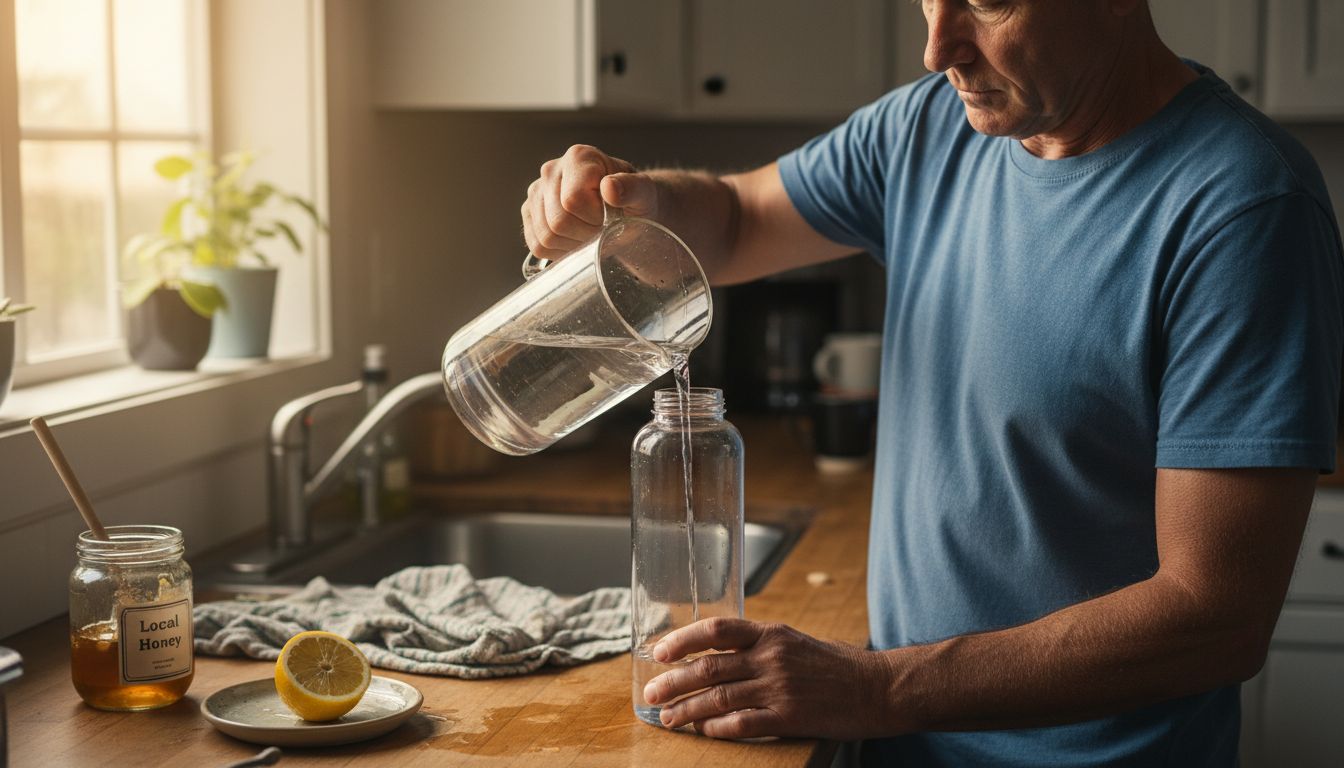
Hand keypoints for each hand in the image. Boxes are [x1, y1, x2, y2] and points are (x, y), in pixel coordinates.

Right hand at [521, 144, 659, 260]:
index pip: (573, 201)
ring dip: (573, 244)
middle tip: (603, 228)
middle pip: (558, 221)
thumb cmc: (634, 201)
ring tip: (590, 233)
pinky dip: (560, 251)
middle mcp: (551, 170)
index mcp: (578, 157)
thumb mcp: (644, 194)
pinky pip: (538, 246)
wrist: (624, 211)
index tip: (611, 217)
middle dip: (585, 234)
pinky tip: (576, 239)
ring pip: (546, 236)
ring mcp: (536, 192)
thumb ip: (633, 188)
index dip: (595, 218)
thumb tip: (609, 187)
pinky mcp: (529, 214)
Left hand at [642, 617, 895, 739]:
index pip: (716, 630)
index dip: (683, 639)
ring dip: (687, 709)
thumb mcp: (796, 642)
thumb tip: (723, 653)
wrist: (880, 687)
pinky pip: (742, 723)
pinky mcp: (789, 717)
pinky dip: (717, 728)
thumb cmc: (840, 666)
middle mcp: (770, 657)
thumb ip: (761, 645)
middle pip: (708, 667)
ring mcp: (779, 687)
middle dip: (673, 681)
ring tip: (668, 718)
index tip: (660, 652)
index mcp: (771, 634)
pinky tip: (704, 732)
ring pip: (718, 697)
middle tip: (651, 692)